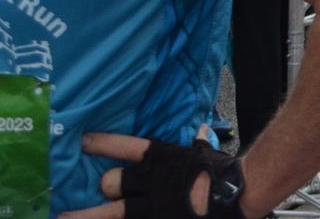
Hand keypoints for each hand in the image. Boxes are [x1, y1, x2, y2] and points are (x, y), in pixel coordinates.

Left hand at [67, 129, 217, 218]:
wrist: (235, 195)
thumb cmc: (221, 172)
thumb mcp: (207, 154)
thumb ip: (199, 143)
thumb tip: (199, 130)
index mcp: (163, 159)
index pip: (127, 147)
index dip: (102, 144)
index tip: (81, 141)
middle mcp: (151, 182)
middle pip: (112, 182)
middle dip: (106, 186)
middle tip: (102, 189)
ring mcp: (152, 206)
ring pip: (111, 212)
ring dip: (87, 216)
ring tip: (62, 218)